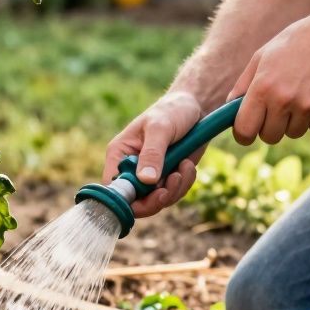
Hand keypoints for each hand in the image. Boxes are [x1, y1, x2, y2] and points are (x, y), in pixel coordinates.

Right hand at [104, 91, 202, 217]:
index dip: (128, 199)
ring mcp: (149, 176)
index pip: (114, 187)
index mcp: (119, 155)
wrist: (194, 108)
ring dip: (174, 189)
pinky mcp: (167, 178)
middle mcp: (131, 169)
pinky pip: (173, 194)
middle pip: (135, 201)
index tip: (152, 193)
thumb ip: (152, 154)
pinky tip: (188, 165)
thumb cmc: (171, 111)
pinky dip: (184, 184)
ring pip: (157, 201)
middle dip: (156, 198)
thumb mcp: (160, 128)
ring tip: (184, 166)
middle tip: (170, 185)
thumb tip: (146, 180)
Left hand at [228, 10, 309, 144]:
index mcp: (262, 87)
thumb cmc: (297, 41)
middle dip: (270, 126)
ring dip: (294, 121)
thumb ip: (243, 85)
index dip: (244, 134)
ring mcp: (308, 107)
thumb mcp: (262, 56)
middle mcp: (283, 100)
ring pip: (293, 133)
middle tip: (278, 106)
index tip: (247, 131)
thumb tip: (229, 108)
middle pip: (269, 137)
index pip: (245, 130)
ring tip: (301, 93)